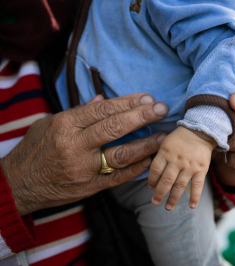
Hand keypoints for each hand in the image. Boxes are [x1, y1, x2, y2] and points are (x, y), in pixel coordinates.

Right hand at [1, 94, 168, 215]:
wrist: (18, 184)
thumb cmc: (35, 149)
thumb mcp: (49, 123)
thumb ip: (78, 111)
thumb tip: (103, 98)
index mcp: (65, 125)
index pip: (103, 109)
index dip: (128, 102)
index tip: (148, 98)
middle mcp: (76, 145)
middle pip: (115, 128)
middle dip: (142, 117)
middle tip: (162, 110)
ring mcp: (84, 168)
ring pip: (121, 154)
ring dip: (146, 145)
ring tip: (163, 136)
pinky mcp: (90, 187)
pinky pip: (119, 177)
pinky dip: (136, 168)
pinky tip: (149, 159)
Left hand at [148, 127, 216, 210]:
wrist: (200, 131)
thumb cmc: (181, 138)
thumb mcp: (166, 142)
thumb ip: (160, 157)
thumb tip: (154, 176)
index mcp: (166, 153)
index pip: (155, 170)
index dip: (152, 180)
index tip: (151, 187)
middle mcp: (176, 161)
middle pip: (166, 181)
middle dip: (159, 193)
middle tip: (155, 202)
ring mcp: (189, 166)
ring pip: (179, 185)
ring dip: (173, 198)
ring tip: (168, 207)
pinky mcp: (201, 169)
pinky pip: (197, 185)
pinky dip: (195, 196)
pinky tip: (191, 206)